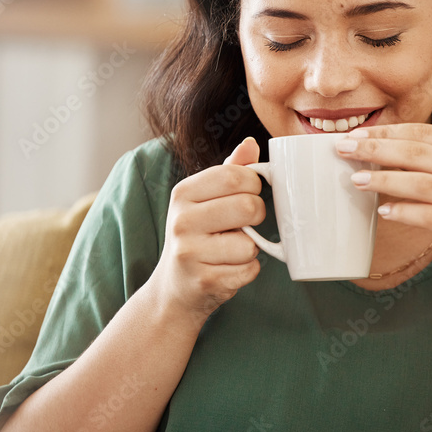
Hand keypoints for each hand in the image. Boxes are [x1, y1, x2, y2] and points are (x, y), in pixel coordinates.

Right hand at [150, 137, 265, 325]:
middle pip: (249, 207)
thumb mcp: (205, 199)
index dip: (253, 185)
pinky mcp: (204, 281)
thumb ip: (230, 170)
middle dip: (257, 216)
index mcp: (183, 193)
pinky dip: (247, 271)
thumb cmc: (197, 236)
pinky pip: (249, 270)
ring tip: (229, 250)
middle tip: (245, 224)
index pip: (235, 176)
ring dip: (250, 249)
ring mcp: (190, 253)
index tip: (248, 194)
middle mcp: (182, 221)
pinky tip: (227, 269)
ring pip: (251, 244)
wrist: (174, 287)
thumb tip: (251, 143)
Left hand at [335, 123, 431, 288]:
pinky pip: (431, 217)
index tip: (356, 134)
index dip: (387, 131)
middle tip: (345, 149)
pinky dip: (405, 213)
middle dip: (377, 148)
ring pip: (422, 183)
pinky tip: (383, 213)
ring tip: (356, 179)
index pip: (424, 132)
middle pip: (418, 152)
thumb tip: (384, 151)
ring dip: (385, 180)